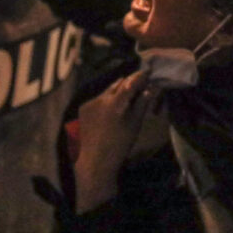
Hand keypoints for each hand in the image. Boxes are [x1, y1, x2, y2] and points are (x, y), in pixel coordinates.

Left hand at [72, 71, 160, 213]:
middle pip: (118, 84)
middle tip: (139, 84)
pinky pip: (97, 100)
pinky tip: (110, 111)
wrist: (95, 160)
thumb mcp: (135, 124)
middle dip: (128, 83)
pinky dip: (106, 101)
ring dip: (117, 92)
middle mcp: (101, 99)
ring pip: (107, 92)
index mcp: (116, 103)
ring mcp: (90, 103)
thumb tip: (149, 89)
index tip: (147, 72)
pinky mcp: (83, 108)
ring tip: (126, 96)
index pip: (130, 82)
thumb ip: (142, 104)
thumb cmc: (120, 144)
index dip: (140, 76)